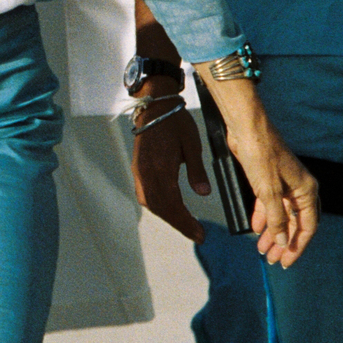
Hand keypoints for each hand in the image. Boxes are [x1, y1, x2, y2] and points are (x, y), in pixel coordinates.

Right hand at [130, 100, 208, 243]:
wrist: (154, 106)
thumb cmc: (176, 122)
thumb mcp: (192, 144)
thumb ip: (197, 170)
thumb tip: (204, 193)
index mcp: (161, 167)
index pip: (172, 203)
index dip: (186, 222)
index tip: (200, 235)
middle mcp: (146, 172)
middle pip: (160, 208)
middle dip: (179, 224)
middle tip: (198, 236)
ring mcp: (139, 171)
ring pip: (151, 203)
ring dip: (168, 217)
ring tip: (185, 225)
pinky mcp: (138, 168)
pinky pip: (145, 195)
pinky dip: (157, 207)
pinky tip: (168, 209)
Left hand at [203, 75, 319, 266]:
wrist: (246, 127)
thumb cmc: (261, 154)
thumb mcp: (268, 191)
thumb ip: (276, 218)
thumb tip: (284, 242)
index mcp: (307, 190)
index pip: (307, 226)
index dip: (298, 246)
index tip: (286, 261)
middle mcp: (299, 188)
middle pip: (294, 223)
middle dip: (284, 242)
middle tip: (272, 259)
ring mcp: (284, 183)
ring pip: (280, 215)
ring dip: (272, 232)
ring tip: (262, 249)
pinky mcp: (268, 178)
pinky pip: (269, 204)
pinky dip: (263, 217)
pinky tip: (255, 228)